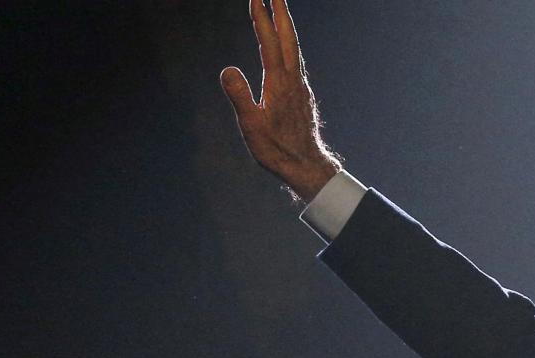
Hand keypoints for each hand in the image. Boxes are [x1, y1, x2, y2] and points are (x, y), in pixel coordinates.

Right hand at [220, 0, 342, 200]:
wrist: (306, 165)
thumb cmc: (277, 149)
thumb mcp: (252, 126)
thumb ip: (240, 97)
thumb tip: (227, 70)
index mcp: (280, 83)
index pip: (270, 43)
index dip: (262, 18)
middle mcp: (294, 80)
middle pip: (288, 38)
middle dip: (280, 11)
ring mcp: (300, 86)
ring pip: (294, 47)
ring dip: (285, 25)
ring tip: (279, 8)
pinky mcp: (302, 94)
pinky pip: (296, 60)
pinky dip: (289, 44)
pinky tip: (286, 46)